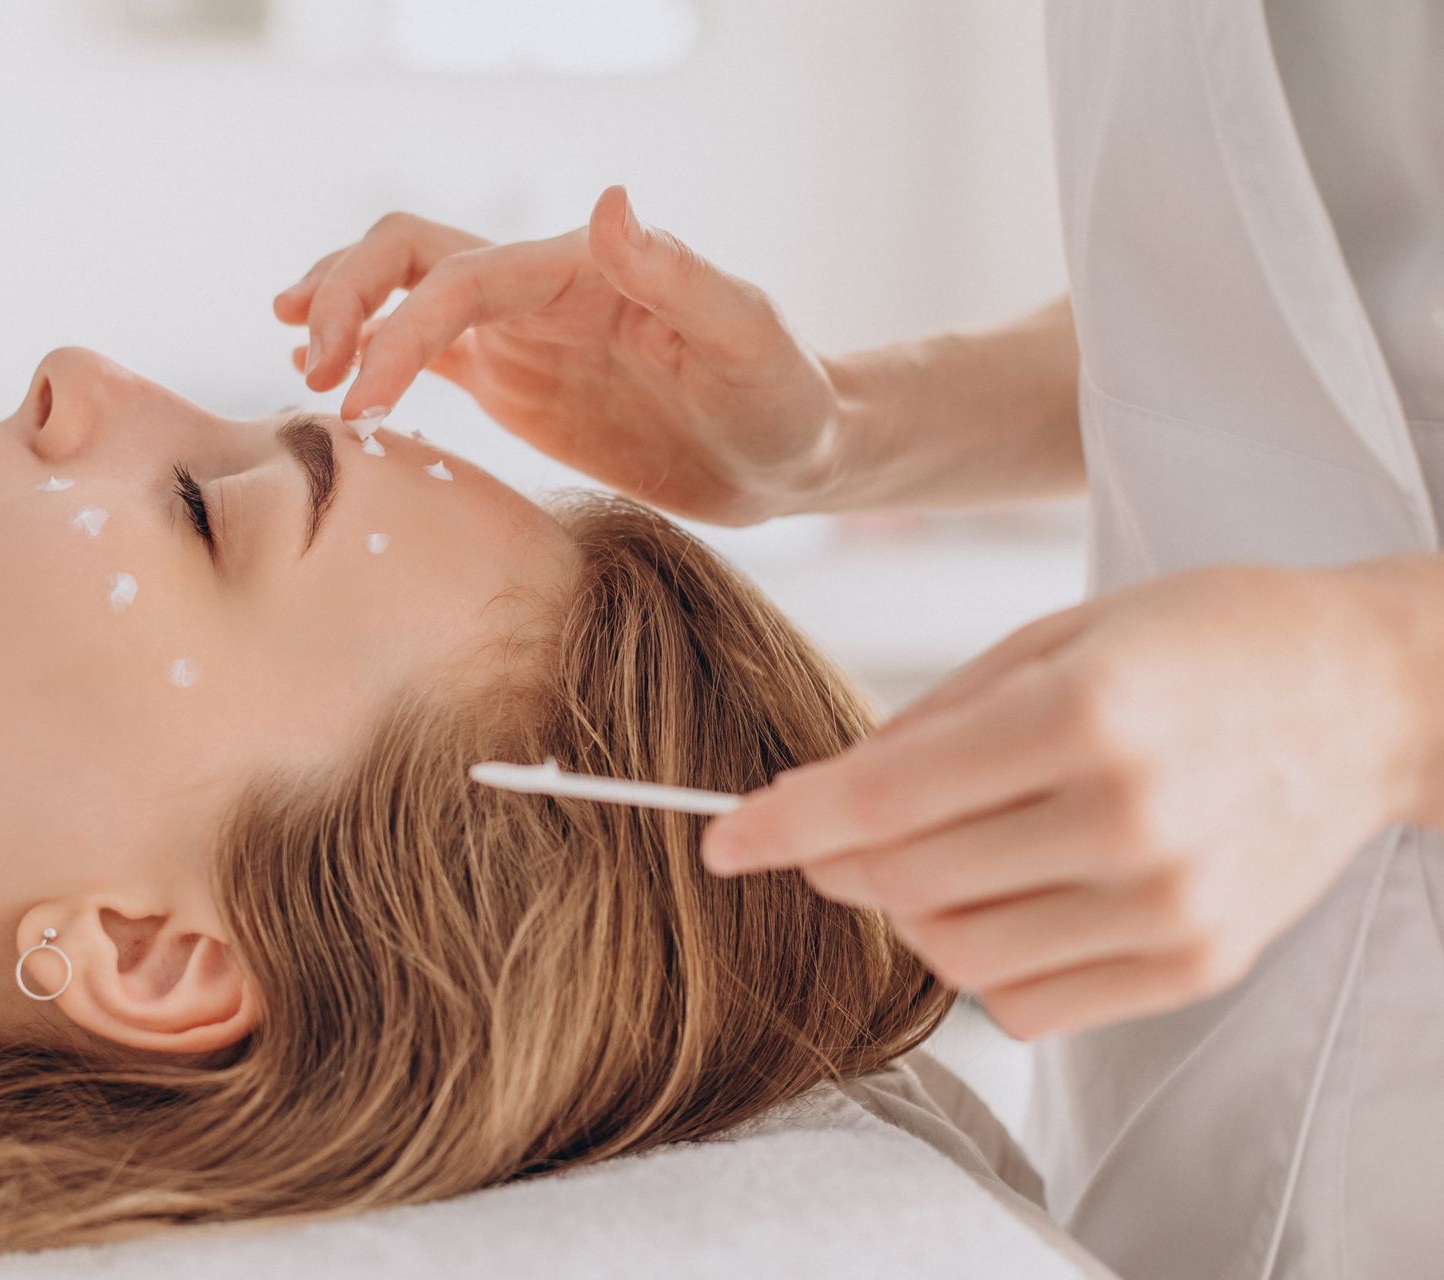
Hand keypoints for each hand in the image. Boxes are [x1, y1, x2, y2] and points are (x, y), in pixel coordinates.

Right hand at [271, 186, 837, 525]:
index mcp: (582, 269)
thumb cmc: (784, 399)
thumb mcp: (748, 338)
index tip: (359, 396)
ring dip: (341, 315)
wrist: (791, 457)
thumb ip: (681, 275)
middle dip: (344, 297)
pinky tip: (335, 393)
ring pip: (401, 296)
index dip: (394, 325)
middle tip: (310, 371)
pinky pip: (423, 358)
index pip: (458, 276)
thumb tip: (612, 202)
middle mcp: (539, 290)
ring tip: (297, 362)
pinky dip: (371, 364)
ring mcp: (521, 336)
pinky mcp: (515, 384)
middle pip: (408, 257)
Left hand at [700, 563, 1431, 1037]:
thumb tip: (821, 794)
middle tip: (823, 829)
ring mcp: (1168, 906)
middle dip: (834, 861)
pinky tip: (1003, 897)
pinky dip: (983, 961)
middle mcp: (1128, 820)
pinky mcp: (1194, 966)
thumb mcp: (1058, 636)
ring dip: (905, 911)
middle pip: (908, 884)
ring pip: (957, 956)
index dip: (782, 825)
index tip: (722, 837)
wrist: (1367, 696)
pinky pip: (1029, 1006)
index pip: (883, 801)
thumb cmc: (1205, 641)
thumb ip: (932, 721)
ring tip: (925, 854)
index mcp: (1085, 715)